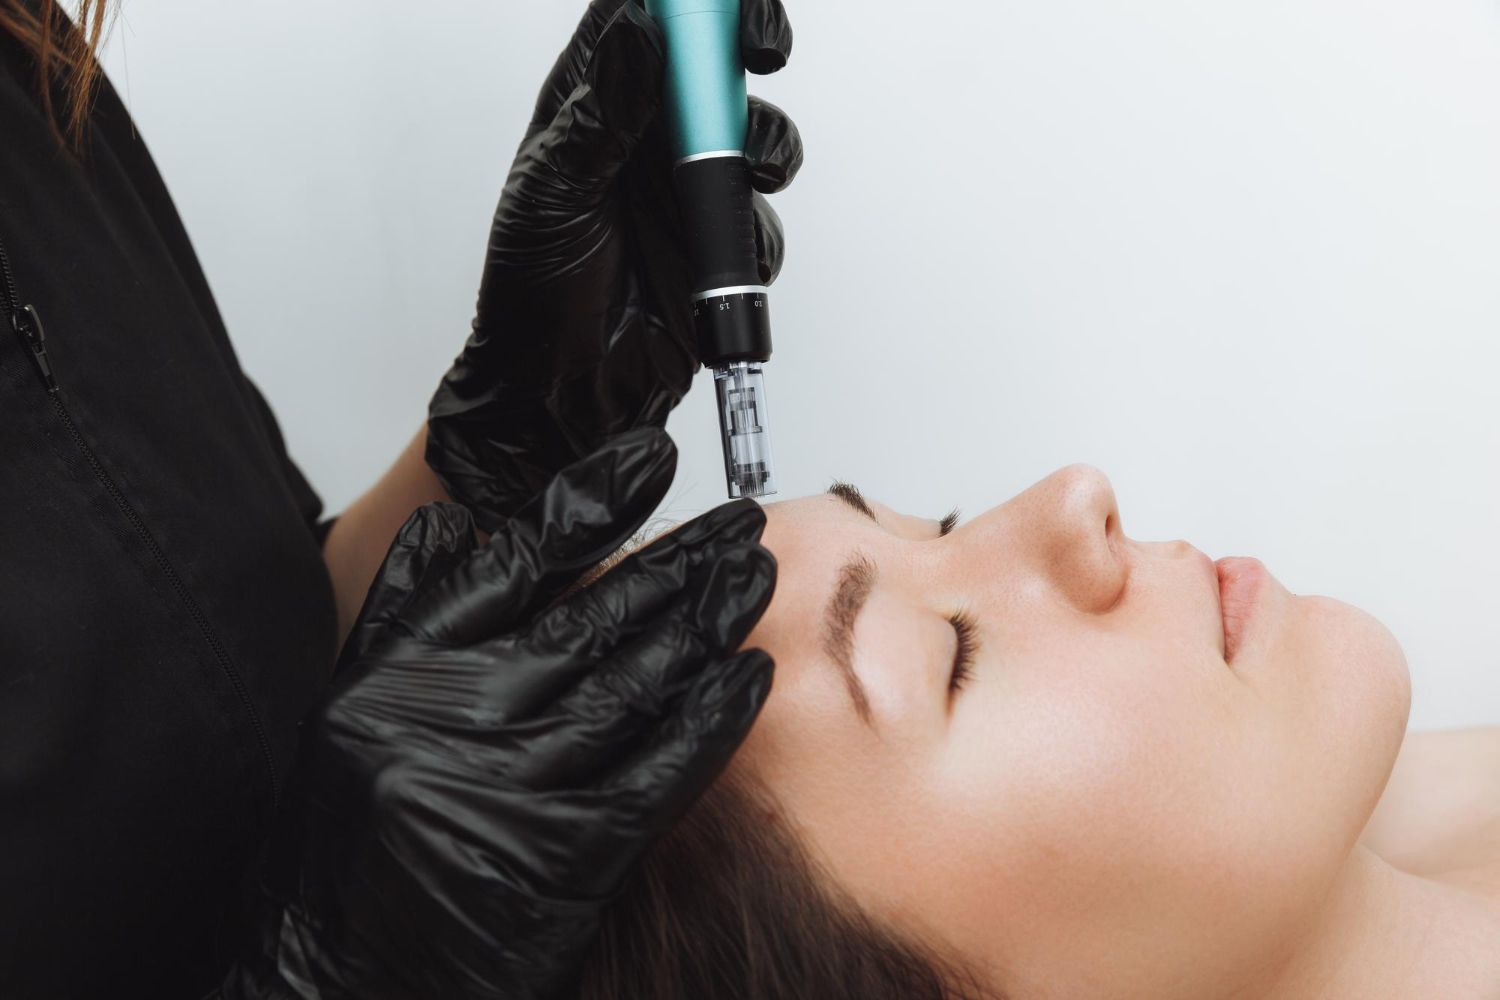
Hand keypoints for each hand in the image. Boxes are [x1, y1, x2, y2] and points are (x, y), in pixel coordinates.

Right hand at [222, 428, 776, 999]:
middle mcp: (453, 718)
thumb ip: (408, 614)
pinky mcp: (562, 858)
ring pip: (633, 680)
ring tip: (755, 576)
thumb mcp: (349, 718)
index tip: (649, 457)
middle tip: (738, 522)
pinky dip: (708, 721)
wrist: (333, 982)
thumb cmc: (343, 858)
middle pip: (590, 613)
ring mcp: (511, 786)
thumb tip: (455, 521)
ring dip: (706, 623)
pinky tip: (750, 678)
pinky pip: (655, 773)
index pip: (514, 560)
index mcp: (400, 676)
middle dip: (677, 561)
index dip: (590, 500)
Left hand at [426, 0, 802, 531]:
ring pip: (755, 136)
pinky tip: (718, 258)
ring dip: (763, 146)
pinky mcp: (717, 243)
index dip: (689, 2)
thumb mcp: (556, 189)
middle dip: (749, 45)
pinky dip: (751, 234)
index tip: (721, 3)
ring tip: (740, 176)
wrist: (564, 390)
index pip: (645, 19)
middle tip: (762, 52)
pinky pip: (761, 217)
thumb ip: (604, 110)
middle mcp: (645, 138)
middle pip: (713, 62)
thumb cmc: (533, 291)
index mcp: (594, 105)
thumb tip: (641, 32)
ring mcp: (685, 190)